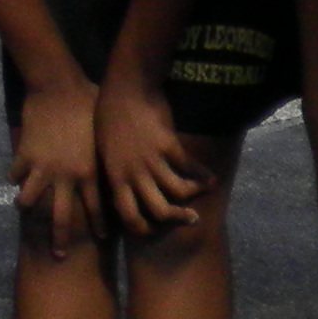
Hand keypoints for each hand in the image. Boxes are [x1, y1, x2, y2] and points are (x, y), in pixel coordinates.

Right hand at [10, 79, 100, 257]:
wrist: (59, 87)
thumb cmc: (89, 104)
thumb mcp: (104, 133)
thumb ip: (105, 153)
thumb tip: (118, 163)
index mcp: (89, 172)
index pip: (95, 208)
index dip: (98, 225)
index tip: (100, 239)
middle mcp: (66, 177)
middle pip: (61, 217)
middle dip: (59, 239)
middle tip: (58, 256)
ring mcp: (42, 168)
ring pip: (29, 200)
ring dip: (26, 205)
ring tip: (25, 209)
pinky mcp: (24, 155)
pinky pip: (16, 173)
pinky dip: (15, 176)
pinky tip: (14, 177)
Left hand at [92, 78, 208, 238]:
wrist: (125, 89)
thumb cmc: (110, 118)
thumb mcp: (106, 151)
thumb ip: (118, 172)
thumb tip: (129, 190)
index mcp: (114, 177)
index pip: (128, 216)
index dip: (143, 229)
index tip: (155, 229)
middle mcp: (133, 173)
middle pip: (158, 210)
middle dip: (176, 218)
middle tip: (189, 218)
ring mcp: (151, 160)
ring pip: (178, 191)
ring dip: (194, 196)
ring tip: (203, 192)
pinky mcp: (168, 145)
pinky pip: (189, 168)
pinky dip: (203, 175)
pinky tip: (211, 178)